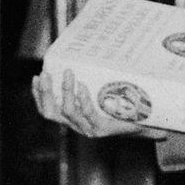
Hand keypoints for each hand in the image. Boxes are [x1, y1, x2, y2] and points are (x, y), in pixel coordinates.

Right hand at [31, 70, 166, 139]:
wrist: (148, 122)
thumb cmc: (125, 105)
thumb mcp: (105, 93)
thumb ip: (94, 82)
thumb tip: (87, 56)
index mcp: (75, 118)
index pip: (48, 110)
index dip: (39, 96)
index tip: (37, 77)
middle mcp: (78, 125)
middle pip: (50, 113)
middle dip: (45, 93)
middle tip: (46, 74)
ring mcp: (89, 129)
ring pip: (68, 111)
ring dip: (65, 90)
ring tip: (68, 73)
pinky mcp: (103, 129)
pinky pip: (87, 114)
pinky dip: (82, 100)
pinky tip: (82, 87)